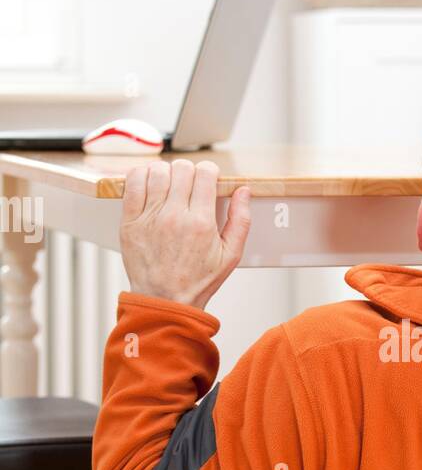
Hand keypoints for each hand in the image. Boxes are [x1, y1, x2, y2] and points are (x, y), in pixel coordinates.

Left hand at [120, 159, 250, 308]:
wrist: (165, 301)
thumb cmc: (198, 280)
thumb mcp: (231, 255)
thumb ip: (241, 221)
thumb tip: (243, 191)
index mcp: (201, 223)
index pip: (205, 174)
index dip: (209, 171)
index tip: (208, 179)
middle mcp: (174, 217)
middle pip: (182, 168)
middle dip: (189, 171)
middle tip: (189, 185)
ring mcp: (149, 218)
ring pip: (157, 171)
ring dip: (166, 172)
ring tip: (169, 185)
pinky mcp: (130, 222)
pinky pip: (132, 183)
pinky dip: (141, 175)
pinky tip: (149, 184)